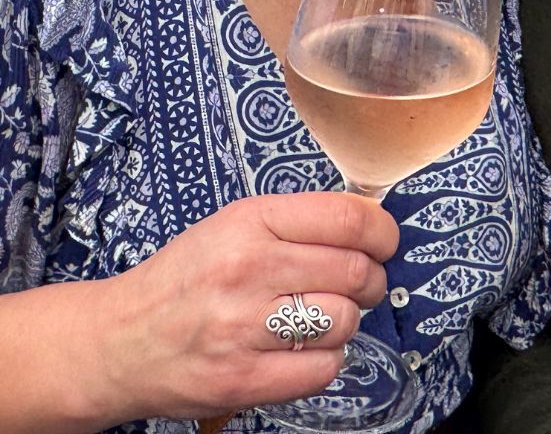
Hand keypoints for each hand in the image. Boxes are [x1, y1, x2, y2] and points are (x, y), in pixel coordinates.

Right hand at [91, 192, 397, 423]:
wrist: (118, 341)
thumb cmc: (184, 279)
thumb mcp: (233, 225)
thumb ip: (297, 223)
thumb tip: (368, 225)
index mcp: (250, 221)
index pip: (348, 218)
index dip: (382, 232)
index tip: (385, 241)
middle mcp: (248, 269)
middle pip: (353, 270)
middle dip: (370, 279)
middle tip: (360, 284)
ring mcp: (243, 328)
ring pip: (344, 320)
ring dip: (346, 320)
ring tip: (322, 317)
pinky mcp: (241, 381)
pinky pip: (323, 368)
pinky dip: (326, 359)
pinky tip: (305, 349)